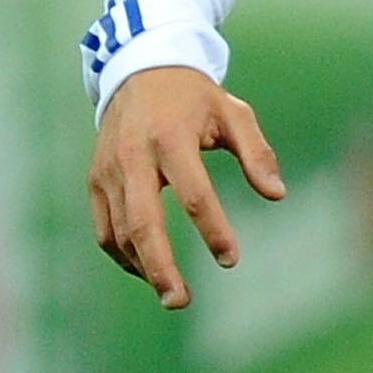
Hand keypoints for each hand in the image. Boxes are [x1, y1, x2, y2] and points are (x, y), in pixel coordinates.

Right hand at [87, 66, 284, 309]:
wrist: (139, 70)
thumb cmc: (195, 98)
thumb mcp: (234, 113)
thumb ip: (257, 154)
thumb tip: (277, 195)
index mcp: (170, 137)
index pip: (192, 193)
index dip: (212, 229)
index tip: (231, 259)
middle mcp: (133, 156)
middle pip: (142, 222)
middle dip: (161, 266)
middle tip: (181, 301)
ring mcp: (108, 170)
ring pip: (119, 231)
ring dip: (143, 268)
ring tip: (172, 294)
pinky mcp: (95, 180)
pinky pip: (105, 229)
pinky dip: (124, 255)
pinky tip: (149, 271)